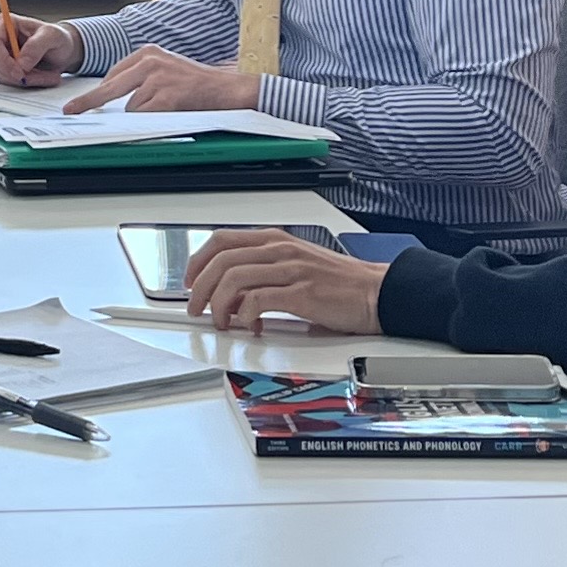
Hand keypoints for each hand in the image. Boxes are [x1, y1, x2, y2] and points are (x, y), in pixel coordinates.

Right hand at [0, 16, 84, 87]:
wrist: (62, 51)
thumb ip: (37, 46)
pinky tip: (42, 77)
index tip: (20, 73)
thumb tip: (21, 63)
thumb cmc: (57, 38)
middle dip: (17, 74)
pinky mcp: (3, 68)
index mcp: (5, 23)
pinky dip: (26, 83)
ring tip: (48, 76)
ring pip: (2, 74)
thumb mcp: (52, 36)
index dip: (3, 60)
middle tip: (41, 77)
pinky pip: (8, 81)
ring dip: (26, 79)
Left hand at [66, 47, 258, 113]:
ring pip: (129, 107)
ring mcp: (158, 77)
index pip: (113, 73)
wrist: (228, 89)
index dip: (97, 91)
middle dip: (89, 102)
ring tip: (165, 109)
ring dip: (140, 116)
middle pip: (109, 86)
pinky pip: (144, 115)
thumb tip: (111, 97)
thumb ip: (140, 77)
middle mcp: (150, 61)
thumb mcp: (165, 69)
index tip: (80, 102)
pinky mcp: (167, 95)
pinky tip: (166, 114)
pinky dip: (149, 121)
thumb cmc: (197, 83)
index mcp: (147, 52)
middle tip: (72, 111)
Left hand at [184, 229, 388, 334]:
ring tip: (220, 321)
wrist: (377, 292)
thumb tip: (231, 293)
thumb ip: (263, 273)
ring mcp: (291, 269)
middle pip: (221, 260)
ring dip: (218, 304)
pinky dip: (245, 315)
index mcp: (276, 239)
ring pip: (234, 278)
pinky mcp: (301, 293)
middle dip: (199, 286)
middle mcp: (280, 249)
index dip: (198, 261)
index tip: (189, 281)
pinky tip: (250, 326)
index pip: (222, 240)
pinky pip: (257, 301)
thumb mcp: (295, 266)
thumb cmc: (340, 283)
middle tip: (195, 308)